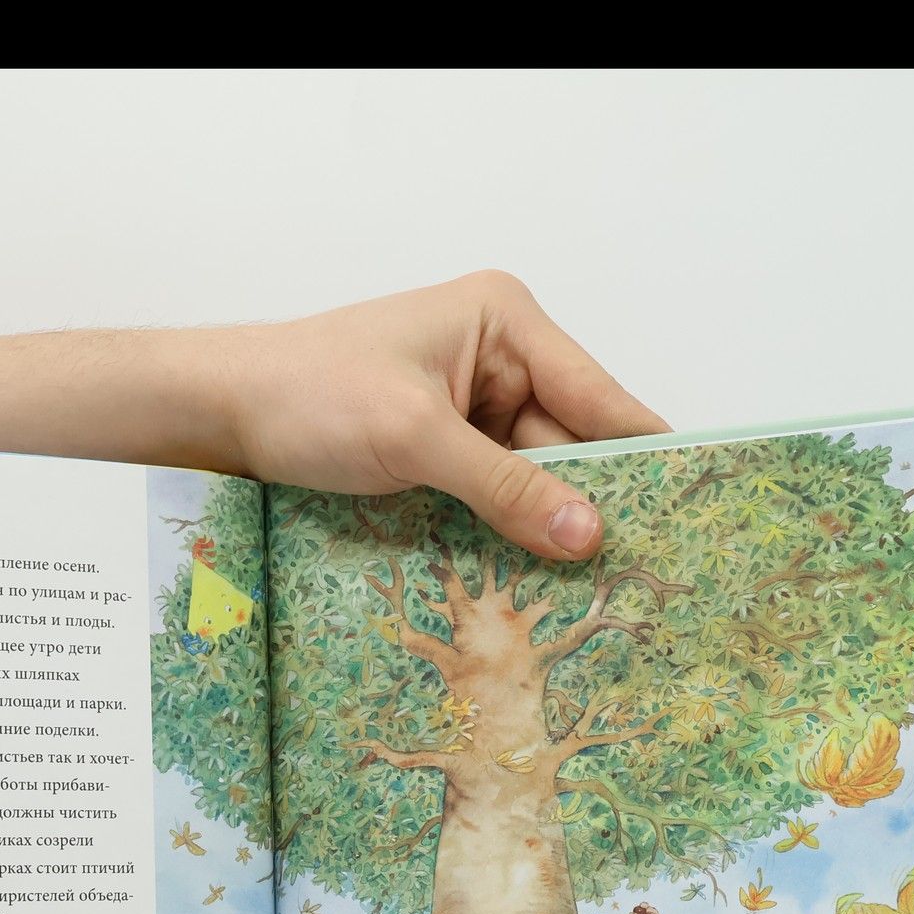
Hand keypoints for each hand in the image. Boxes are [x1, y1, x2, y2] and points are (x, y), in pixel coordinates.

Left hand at [223, 272, 669, 559]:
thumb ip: (505, 487)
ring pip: (537, 479)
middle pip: (574, 444)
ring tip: (597, 592)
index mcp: (506, 321)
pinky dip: (510, 531)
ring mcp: (474, 405)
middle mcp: (502, 357)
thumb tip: (589, 536)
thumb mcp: (415, 439)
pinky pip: (498, 494)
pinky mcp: (445, 447)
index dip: (643, 457)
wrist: (224, 412)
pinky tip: (537, 577)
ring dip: (550, 528)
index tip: (690, 513)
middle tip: (641, 577)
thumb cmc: (309, 395)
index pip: (599, 397)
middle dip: (594, 505)